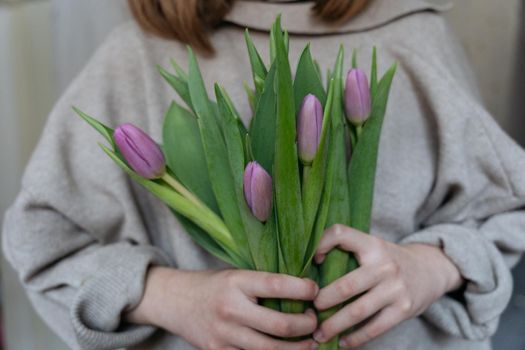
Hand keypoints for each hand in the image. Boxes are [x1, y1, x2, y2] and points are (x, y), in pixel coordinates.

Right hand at [126, 266, 318, 349]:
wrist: (174, 300)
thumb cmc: (212, 285)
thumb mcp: (235, 274)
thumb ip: (261, 283)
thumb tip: (302, 289)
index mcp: (236, 282)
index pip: (276, 285)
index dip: (302, 289)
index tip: (315, 290)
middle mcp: (230, 309)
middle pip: (279, 325)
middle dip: (306, 326)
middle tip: (315, 321)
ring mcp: (224, 335)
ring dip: (297, 348)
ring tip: (309, 342)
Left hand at [312, 225, 462, 348]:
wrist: (430, 270)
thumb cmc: (388, 260)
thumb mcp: (372, 246)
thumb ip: (348, 251)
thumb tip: (310, 265)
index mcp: (372, 245)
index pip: (341, 233)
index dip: (321, 243)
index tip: (313, 261)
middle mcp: (384, 266)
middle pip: (346, 285)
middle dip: (323, 301)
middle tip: (308, 312)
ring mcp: (396, 289)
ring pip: (358, 311)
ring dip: (334, 325)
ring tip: (318, 334)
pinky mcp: (403, 310)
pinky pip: (374, 328)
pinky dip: (356, 338)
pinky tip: (342, 342)